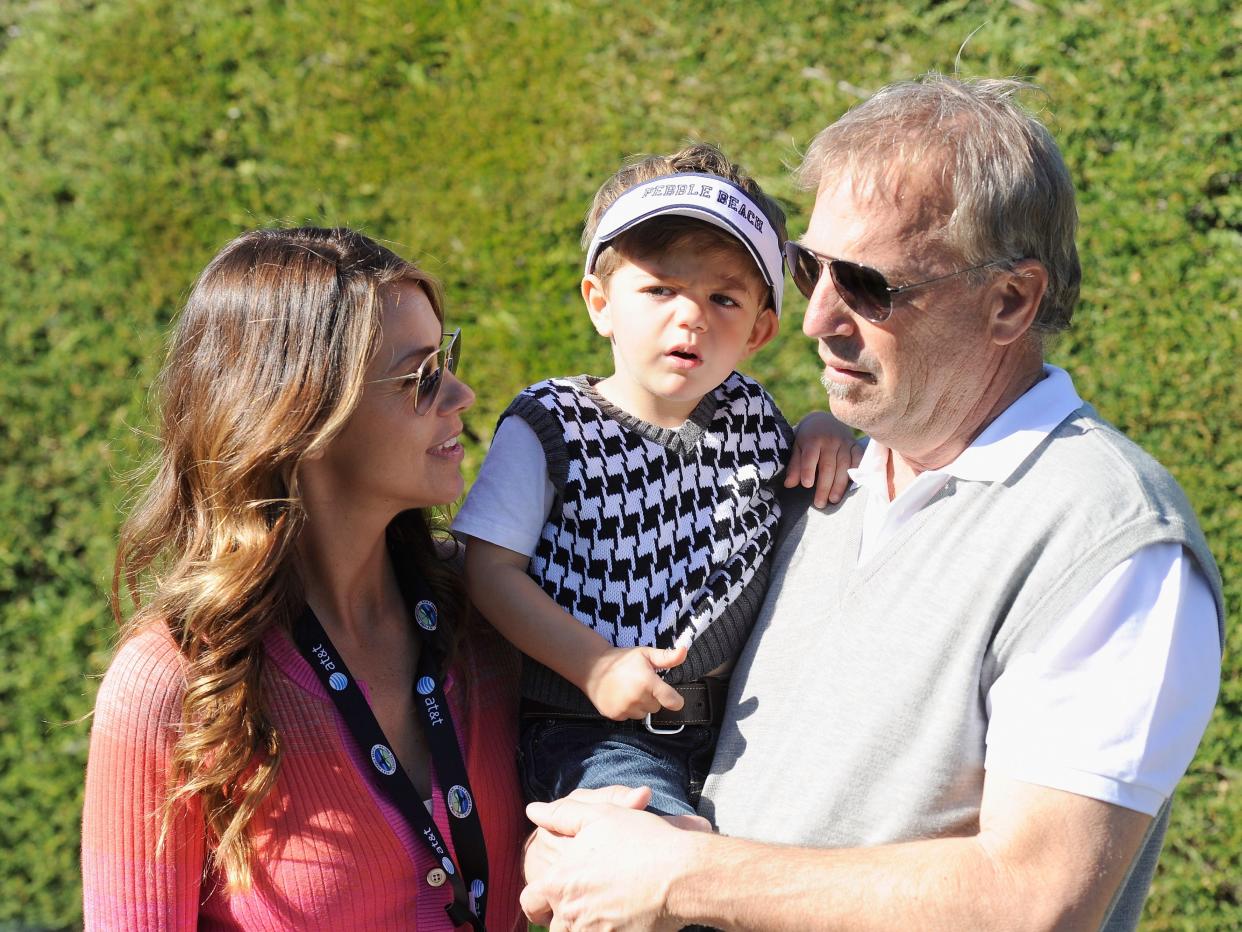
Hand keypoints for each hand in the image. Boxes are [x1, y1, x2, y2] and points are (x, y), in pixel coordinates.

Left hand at [521, 787, 709, 929]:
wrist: (681, 873)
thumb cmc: (642, 841)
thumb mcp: (599, 815)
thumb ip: (561, 814)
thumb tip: (532, 810)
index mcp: (560, 881)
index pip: (530, 901)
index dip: (539, 901)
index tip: (551, 900)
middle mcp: (571, 913)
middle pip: (554, 927)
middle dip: (564, 920)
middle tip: (586, 909)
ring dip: (584, 928)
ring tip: (604, 915)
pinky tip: (621, 923)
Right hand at [582, 644, 687, 720]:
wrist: (592, 667)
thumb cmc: (622, 659)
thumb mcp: (645, 654)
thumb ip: (667, 657)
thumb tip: (684, 651)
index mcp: (648, 682)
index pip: (672, 701)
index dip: (676, 700)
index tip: (674, 698)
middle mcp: (637, 698)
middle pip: (657, 707)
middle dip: (652, 697)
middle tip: (641, 684)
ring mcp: (625, 708)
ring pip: (643, 714)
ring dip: (640, 705)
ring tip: (629, 690)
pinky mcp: (615, 715)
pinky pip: (629, 717)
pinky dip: (627, 709)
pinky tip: (620, 697)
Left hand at [785, 410, 861, 506]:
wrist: (825, 420)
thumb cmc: (808, 438)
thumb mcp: (797, 447)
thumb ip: (794, 466)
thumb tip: (789, 484)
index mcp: (812, 439)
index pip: (810, 456)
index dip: (808, 470)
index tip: (806, 485)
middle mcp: (830, 440)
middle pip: (828, 465)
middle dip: (824, 486)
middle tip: (820, 503)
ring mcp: (845, 442)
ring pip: (843, 466)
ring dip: (839, 484)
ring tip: (833, 499)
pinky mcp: (856, 446)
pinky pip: (858, 459)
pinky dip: (857, 472)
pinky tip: (852, 486)